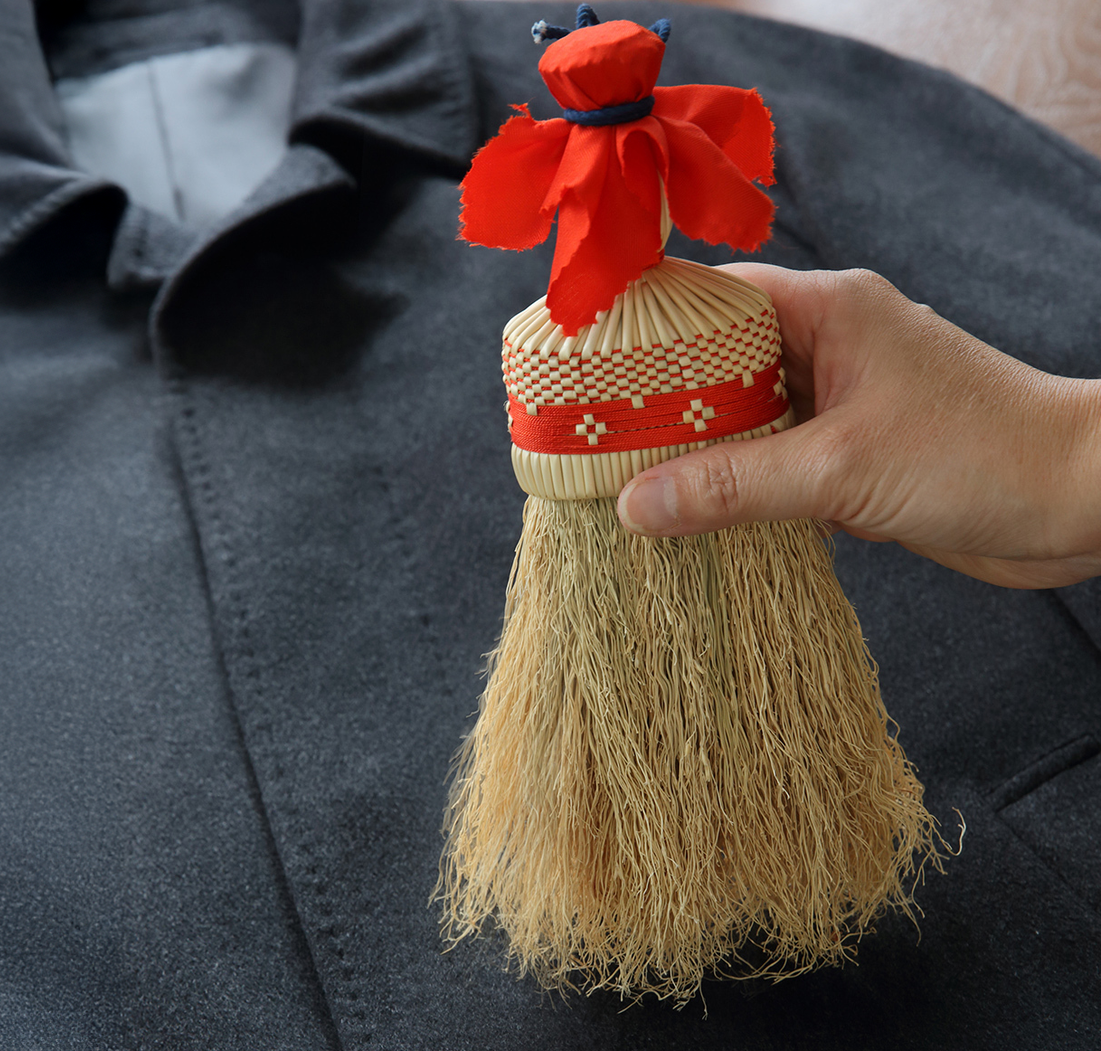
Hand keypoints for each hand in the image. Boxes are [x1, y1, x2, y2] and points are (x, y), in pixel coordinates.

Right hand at [615, 265, 1100, 588]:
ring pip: (740, 413)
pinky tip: (689, 509)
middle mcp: (828, 343)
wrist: (1081, 502)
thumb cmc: (980, 456)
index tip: (578, 361)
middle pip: (714, 359)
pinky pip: (770, 456)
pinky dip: (731, 481)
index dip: (641, 326)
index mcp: (826, 310)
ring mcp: (840, 397)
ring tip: (620, 476)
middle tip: (585, 433)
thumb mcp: (840, 469)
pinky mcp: (851, 450)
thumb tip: (632, 506)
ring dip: (692, 446)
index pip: (709, 300)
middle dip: (655, 398)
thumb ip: (731, 486)